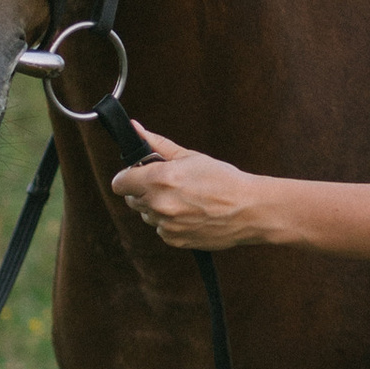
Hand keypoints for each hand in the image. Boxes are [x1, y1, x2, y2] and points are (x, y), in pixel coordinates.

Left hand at [109, 125, 277, 249]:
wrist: (249, 210)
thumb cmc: (223, 179)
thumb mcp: (190, 156)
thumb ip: (157, 144)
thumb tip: (134, 128)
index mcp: (159, 179)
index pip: (120, 183)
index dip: (128, 176)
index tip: (139, 174)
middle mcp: (158, 204)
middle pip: (131, 199)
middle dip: (143, 190)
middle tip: (169, 184)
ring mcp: (166, 225)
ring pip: (147, 215)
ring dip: (157, 207)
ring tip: (185, 199)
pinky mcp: (174, 240)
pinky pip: (161, 229)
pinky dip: (170, 222)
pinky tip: (190, 213)